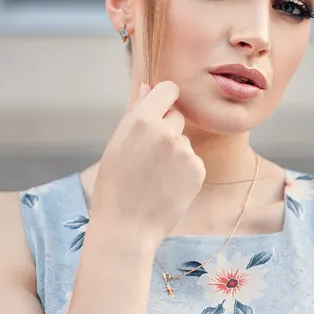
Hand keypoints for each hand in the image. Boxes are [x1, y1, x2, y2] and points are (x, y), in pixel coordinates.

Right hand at [92, 80, 205, 247]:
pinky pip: (193, 161)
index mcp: (141, 120)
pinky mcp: (198, 169)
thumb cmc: (115, 185)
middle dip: (168, 130)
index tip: (161, 110)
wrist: (127, 227)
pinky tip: (167, 187)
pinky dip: (184, 172)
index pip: (169, 89)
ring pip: (185, 141)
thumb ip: (136, 112)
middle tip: (148, 157)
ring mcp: (185, 151)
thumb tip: (148, 86)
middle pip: (177, 116)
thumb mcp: (117, 144)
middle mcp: (166, 131)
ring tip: (155, 177)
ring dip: (175, 153)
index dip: (165, 99)